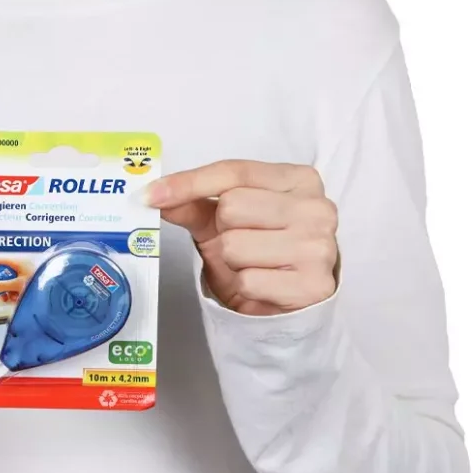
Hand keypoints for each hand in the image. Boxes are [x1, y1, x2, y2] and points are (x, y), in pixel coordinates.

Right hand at [0, 257, 33, 302]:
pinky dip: (15, 293)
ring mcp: (25, 275)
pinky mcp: (28, 283)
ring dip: (7, 291)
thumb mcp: (16, 285)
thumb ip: (1, 286)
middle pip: (3, 273)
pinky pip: (16, 287)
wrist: (55, 291)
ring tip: (11, 299)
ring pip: (9, 282)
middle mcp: (20, 267)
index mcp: (17, 262)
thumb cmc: (37, 283)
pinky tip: (18, 299)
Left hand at [144, 160, 338, 315]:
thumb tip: (154, 195)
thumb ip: (193, 204)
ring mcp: (320, 246)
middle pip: (232, 207)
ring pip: (235, 245)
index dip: (189, 183)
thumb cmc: (260, 254)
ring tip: (255, 266)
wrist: (288, 301)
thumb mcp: (223, 222)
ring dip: (233, 263)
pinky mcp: (314, 285)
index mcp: (299, 180)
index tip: (152, 194)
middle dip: (224, 231)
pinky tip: (265, 286)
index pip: (235, 171)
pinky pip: (248, 281)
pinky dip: (245, 287)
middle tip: (244, 243)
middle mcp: (317, 208)